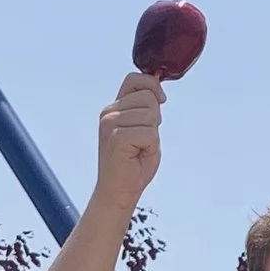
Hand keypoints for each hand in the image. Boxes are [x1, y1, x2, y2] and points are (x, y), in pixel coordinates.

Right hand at [95, 70, 162, 212]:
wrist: (118, 191)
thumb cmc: (132, 164)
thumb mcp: (143, 129)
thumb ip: (146, 109)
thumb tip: (158, 91)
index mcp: (113, 109)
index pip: (135, 79)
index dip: (152, 86)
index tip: (160, 101)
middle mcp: (109, 113)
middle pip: (149, 96)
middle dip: (155, 119)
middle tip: (143, 140)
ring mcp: (111, 124)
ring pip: (151, 114)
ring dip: (152, 136)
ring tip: (139, 149)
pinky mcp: (117, 137)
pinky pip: (150, 132)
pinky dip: (150, 146)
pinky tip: (137, 155)